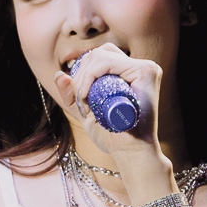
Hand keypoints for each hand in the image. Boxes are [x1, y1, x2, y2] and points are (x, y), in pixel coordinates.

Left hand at [53, 43, 162, 162]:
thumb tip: (60, 74)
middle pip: (99, 53)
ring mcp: (146, 67)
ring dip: (84, 78)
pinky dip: (91, 76)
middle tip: (81, 103)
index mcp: (130, 73)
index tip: (79, 99)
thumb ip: (74, 95)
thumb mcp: (87, 112)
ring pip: (101, 56)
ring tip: (86, 103)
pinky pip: (108, 62)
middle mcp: (140, 67)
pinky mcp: (147, 71)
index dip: (82, 73)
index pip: (100, 58)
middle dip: (80, 75)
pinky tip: (87, 95)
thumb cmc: (112, 136)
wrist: (129, 152)